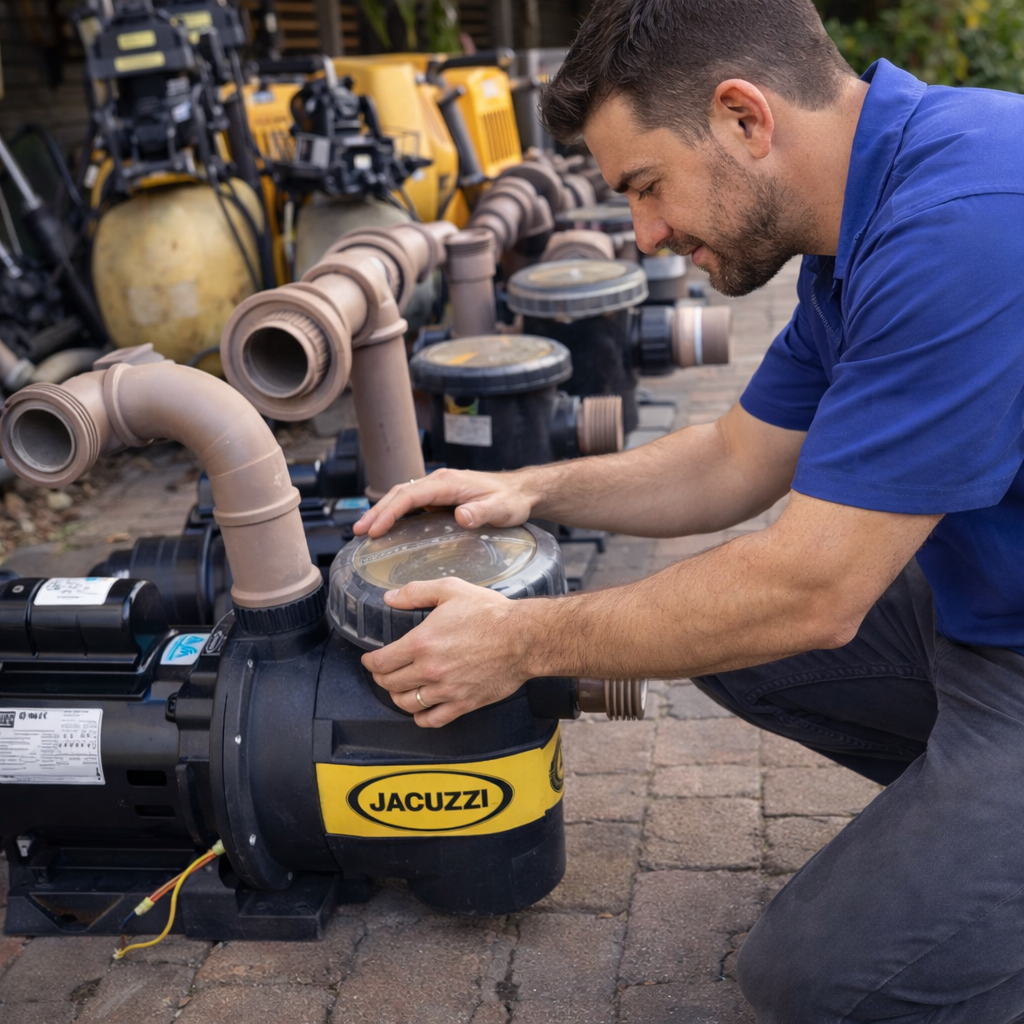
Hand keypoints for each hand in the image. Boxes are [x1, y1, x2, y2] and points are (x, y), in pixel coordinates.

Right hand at [353, 467, 535, 537]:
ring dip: (382, 512)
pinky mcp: (439, 498)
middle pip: (399, 494)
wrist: (520, 492)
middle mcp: (438, 482)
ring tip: (364, 531)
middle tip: (359, 532)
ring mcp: (437, 490)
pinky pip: (411, 504)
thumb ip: (481, 513)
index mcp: (447, 482)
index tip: (376, 528)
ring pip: (402, 498)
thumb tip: (460, 516)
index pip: (410, 495)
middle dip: (377, 511)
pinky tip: (386, 528)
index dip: (390, 511)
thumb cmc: (511, 500)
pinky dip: (395, 514)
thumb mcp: (500, 509)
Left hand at [360, 577, 530, 727]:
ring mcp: (446, 690)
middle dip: (381, 678)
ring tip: (400, 689)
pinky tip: (421, 710)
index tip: (371, 660)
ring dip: (398, 697)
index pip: (381, 662)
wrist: (524, 638)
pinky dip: (421, 718)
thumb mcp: (451, 590)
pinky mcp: (463, 704)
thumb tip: (390, 597)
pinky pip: (432, 720)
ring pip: (407, 704)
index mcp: (422, 643)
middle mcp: (430, 670)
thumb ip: (417, 592)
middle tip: (384, 672)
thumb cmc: (491, 614)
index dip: (370, 662)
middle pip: (390, 684)